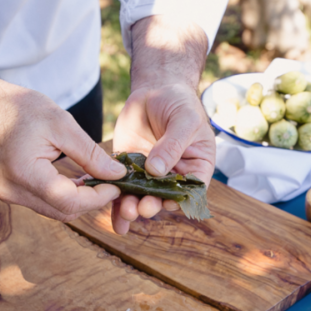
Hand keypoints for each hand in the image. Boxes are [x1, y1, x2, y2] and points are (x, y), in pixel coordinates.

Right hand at [0, 81, 126, 221]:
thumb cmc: (18, 108)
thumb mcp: (60, 123)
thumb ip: (90, 154)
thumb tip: (117, 175)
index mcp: (24, 174)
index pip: (69, 202)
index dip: (99, 197)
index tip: (119, 184)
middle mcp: (13, 192)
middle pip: (63, 212)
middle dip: (92, 201)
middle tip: (112, 182)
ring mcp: (8, 195)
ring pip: (54, 210)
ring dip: (78, 199)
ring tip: (97, 179)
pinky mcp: (9, 192)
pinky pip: (43, 202)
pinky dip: (63, 195)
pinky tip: (77, 179)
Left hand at [111, 82, 214, 233]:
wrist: (155, 90)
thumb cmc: (179, 103)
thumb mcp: (184, 121)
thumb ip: (173, 144)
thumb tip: (157, 170)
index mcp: (195, 168)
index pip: (191, 191)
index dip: (180, 200)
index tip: (167, 203)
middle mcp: (173, 176)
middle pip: (164, 198)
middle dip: (153, 205)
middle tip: (143, 207)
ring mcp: (149, 175)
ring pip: (141, 197)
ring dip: (134, 208)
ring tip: (127, 211)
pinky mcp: (127, 170)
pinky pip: (122, 189)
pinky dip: (116, 202)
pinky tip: (115, 220)